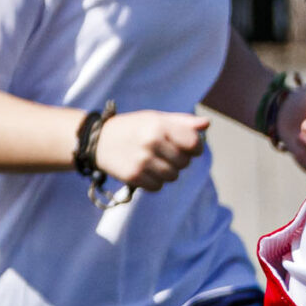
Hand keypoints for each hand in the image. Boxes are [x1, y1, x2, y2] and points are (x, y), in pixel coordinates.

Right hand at [93, 110, 208, 191]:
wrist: (97, 141)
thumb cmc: (133, 128)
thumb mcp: (155, 118)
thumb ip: (182, 122)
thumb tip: (207, 124)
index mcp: (159, 125)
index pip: (193, 143)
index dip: (196, 148)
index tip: (190, 148)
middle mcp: (151, 143)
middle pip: (184, 163)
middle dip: (179, 161)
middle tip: (164, 154)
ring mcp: (141, 161)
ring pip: (172, 176)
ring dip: (167, 172)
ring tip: (154, 162)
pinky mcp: (133, 177)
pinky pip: (157, 186)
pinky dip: (154, 182)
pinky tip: (145, 171)